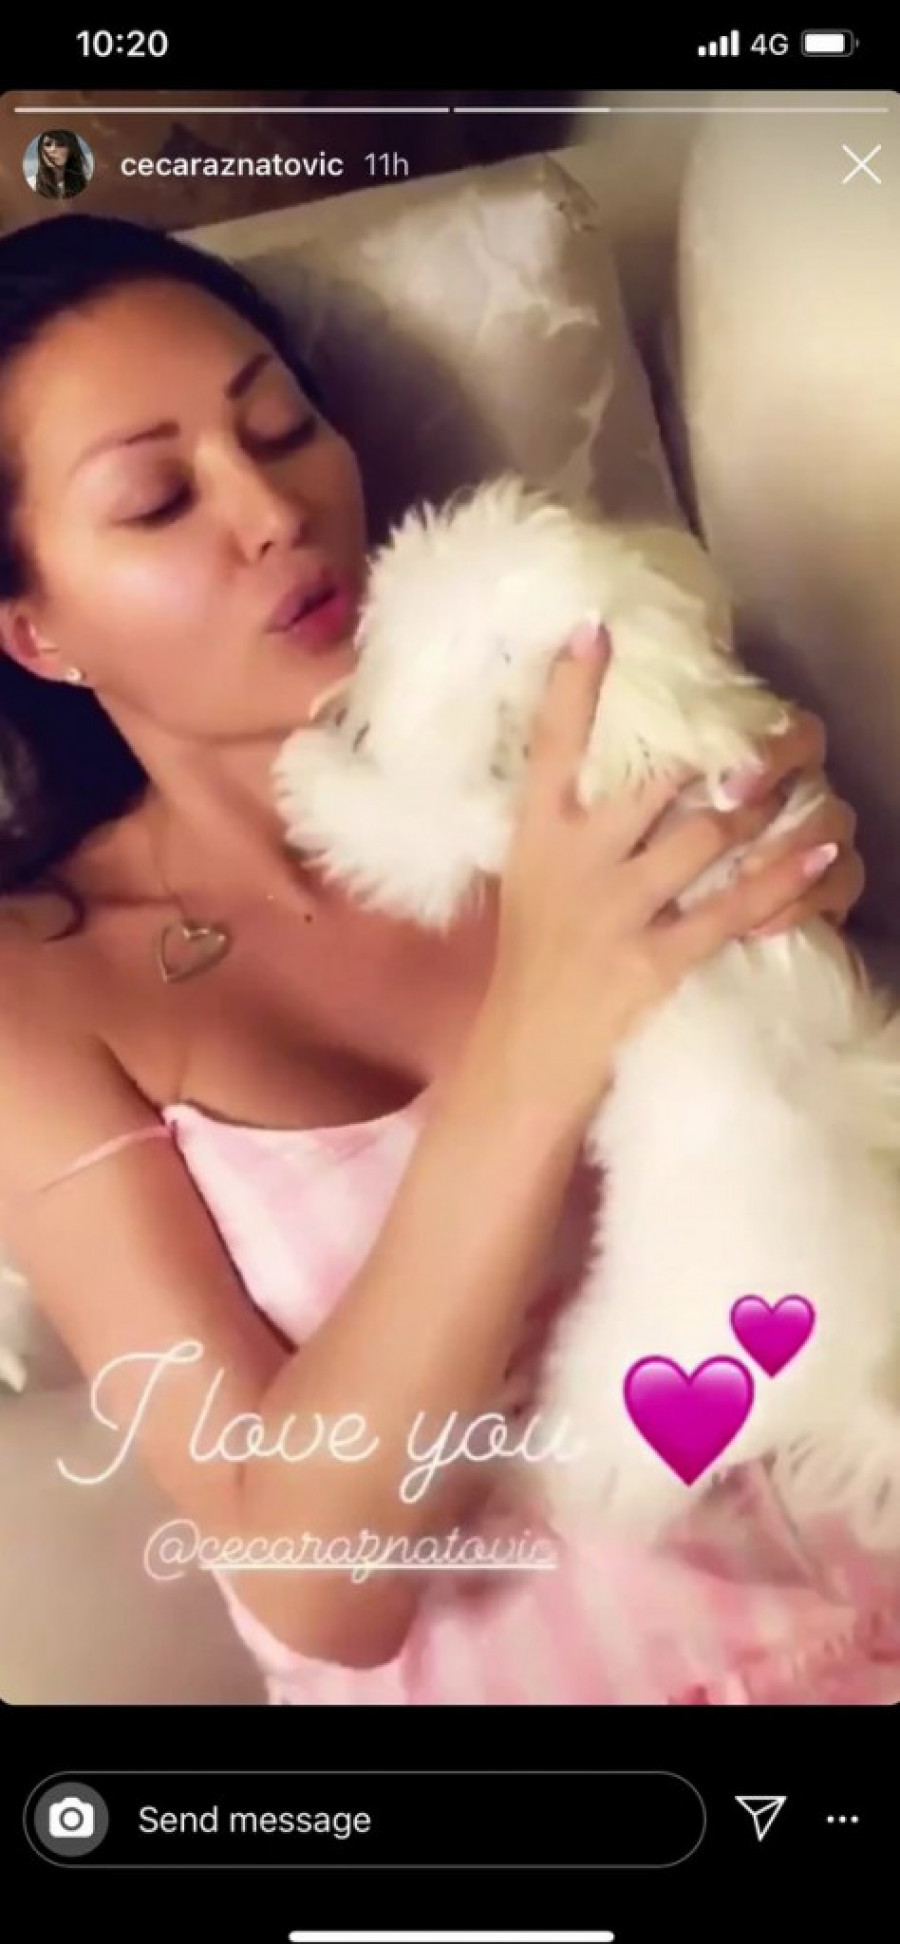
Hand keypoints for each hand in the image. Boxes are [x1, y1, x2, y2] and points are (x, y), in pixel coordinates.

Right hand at [484, 623, 843, 1128]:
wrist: (524, 1058)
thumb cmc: (535, 966)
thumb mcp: (531, 882)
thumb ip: (571, 830)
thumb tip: (633, 775)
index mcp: (537, 836)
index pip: (549, 747)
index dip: (573, 686)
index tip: (598, 628)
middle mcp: (574, 862)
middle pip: (658, 779)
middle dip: (726, 745)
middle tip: (777, 722)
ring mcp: (614, 912)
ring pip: (707, 833)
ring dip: (765, 803)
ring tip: (807, 777)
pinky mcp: (652, 964)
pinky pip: (730, 910)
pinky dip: (782, 879)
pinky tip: (820, 853)